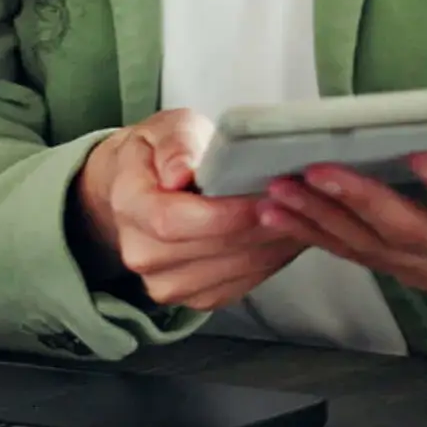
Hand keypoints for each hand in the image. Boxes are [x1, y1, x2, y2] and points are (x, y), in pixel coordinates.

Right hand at [70, 108, 308, 312]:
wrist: (145, 188)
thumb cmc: (161, 153)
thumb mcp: (167, 128)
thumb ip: (176, 145)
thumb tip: (180, 173)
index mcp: (128, 204)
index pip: (174, 221)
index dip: (225, 214)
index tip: (265, 195)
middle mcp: (140, 254)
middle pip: (211, 249)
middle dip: (260, 225)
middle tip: (298, 200)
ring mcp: (166, 283)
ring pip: (234, 270)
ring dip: (272, 244)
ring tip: (298, 213)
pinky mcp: (195, 298)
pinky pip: (242, 284)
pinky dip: (270, 259)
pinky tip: (285, 233)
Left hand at [259, 152, 426, 349]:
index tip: (424, 160)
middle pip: (408, 230)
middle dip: (358, 202)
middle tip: (315, 171)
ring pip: (370, 244)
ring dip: (319, 219)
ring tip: (273, 193)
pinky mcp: (412, 271)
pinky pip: (357, 254)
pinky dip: (314, 234)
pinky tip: (274, 213)